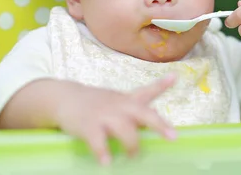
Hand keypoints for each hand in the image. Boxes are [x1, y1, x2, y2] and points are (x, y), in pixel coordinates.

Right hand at [56, 74, 176, 164]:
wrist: (65, 98)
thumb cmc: (98, 102)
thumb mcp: (120, 100)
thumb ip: (140, 104)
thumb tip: (160, 110)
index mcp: (128, 100)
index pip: (148, 91)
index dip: (163, 84)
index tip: (175, 76)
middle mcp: (120, 106)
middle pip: (143, 113)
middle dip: (159, 124)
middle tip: (172, 136)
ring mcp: (104, 115)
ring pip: (124, 129)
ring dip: (132, 144)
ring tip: (133, 156)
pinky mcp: (88, 126)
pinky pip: (97, 140)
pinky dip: (103, 151)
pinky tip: (107, 163)